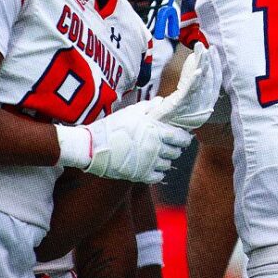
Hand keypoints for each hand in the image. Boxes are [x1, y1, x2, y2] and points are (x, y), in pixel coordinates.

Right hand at [56, 104, 191, 182]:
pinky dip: (158, 172)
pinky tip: (153, 166)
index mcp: (156, 132)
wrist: (92, 147)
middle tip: (170, 145)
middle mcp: (156, 148)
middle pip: (176, 152)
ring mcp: (149, 163)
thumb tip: (162, 101)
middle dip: (175, 148)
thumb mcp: (131, 112)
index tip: (184, 136)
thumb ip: (149, 107)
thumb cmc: (112, 127)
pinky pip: (158, 176)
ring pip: (168, 164)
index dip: (185, 137)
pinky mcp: (141, 175)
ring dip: (166, 160)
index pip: (180, 137)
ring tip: (159, 155)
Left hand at [144, 42, 221, 130]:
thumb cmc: (166, 117)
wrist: (153, 131)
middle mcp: (201, 106)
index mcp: (203, 104)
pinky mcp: (179, 106)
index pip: (213, 83)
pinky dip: (194, 81)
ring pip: (202, 84)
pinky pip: (189, 92)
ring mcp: (191, 106)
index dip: (215, 67)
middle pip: (210, 81)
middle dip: (211, 63)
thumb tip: (197, 71)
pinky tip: (198, 71)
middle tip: (210, 48)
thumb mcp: (181, 101)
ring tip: (204, 52)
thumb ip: (190, 88)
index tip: (213, 52)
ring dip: (203, 66)